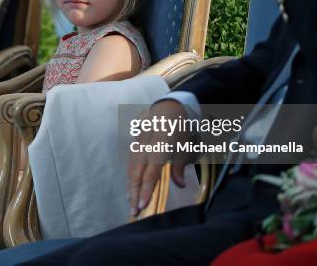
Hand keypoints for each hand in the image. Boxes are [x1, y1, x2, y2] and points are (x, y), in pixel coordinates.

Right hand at [127, 99, 188, 216]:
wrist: (169, 106)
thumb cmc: (181, 127)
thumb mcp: (186, 145)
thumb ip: (180, 166)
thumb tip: (179, 184)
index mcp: (159, 146)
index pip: (150, 173)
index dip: (145, 190)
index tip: (142, 205)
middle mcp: (145, 146)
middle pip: (137, 173)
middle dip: (134, 193)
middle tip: (134, 212)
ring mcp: (138, 144)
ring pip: (131, 169)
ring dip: (130, 187)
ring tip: (131, 203)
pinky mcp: (135, 143)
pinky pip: (130, 162)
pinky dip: (130, 176)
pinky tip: (131, 186)